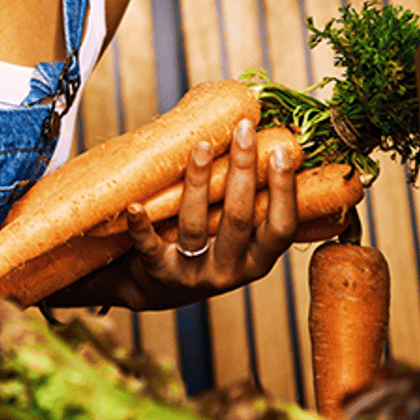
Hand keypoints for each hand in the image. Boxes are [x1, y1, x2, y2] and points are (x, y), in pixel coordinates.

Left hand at [49, 118, 299, 311]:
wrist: (158, 290)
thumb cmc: (206, 251)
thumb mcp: (240, 243)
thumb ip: (256, 210)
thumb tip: (281, 151)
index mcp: (256, 261)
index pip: (280, 228)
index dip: (283, 192)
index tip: (280, 152)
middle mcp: (228, 271)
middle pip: (239, 219)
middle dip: (242, 171)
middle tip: (243, 130)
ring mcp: (192, 273)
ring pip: (195, 225)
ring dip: (199, 182)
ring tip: (201, 145)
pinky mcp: (158, 271)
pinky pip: (149, 246)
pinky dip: (141, 226)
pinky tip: (135, 206)